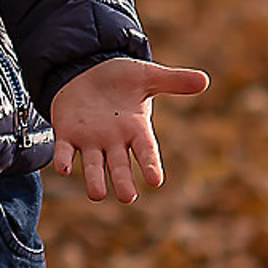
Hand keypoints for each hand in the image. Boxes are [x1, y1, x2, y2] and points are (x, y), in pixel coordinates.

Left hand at [48, 56, 208, 202]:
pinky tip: (62, 169)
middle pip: (119, 165)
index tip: (156, 181)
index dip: (150, 165)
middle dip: (122, 180)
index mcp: (135, 129)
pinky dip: (63, 159)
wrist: (87, 70)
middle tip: (127, 197)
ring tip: (97, 194)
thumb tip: (205, 80)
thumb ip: (173, 81)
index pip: (145, 151)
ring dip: (94, 179)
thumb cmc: (121, 78)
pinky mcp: (67, 133)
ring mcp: (90, 140)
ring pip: (92, 165)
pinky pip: (64, 150)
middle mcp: (113, 140)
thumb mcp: (147, 76)